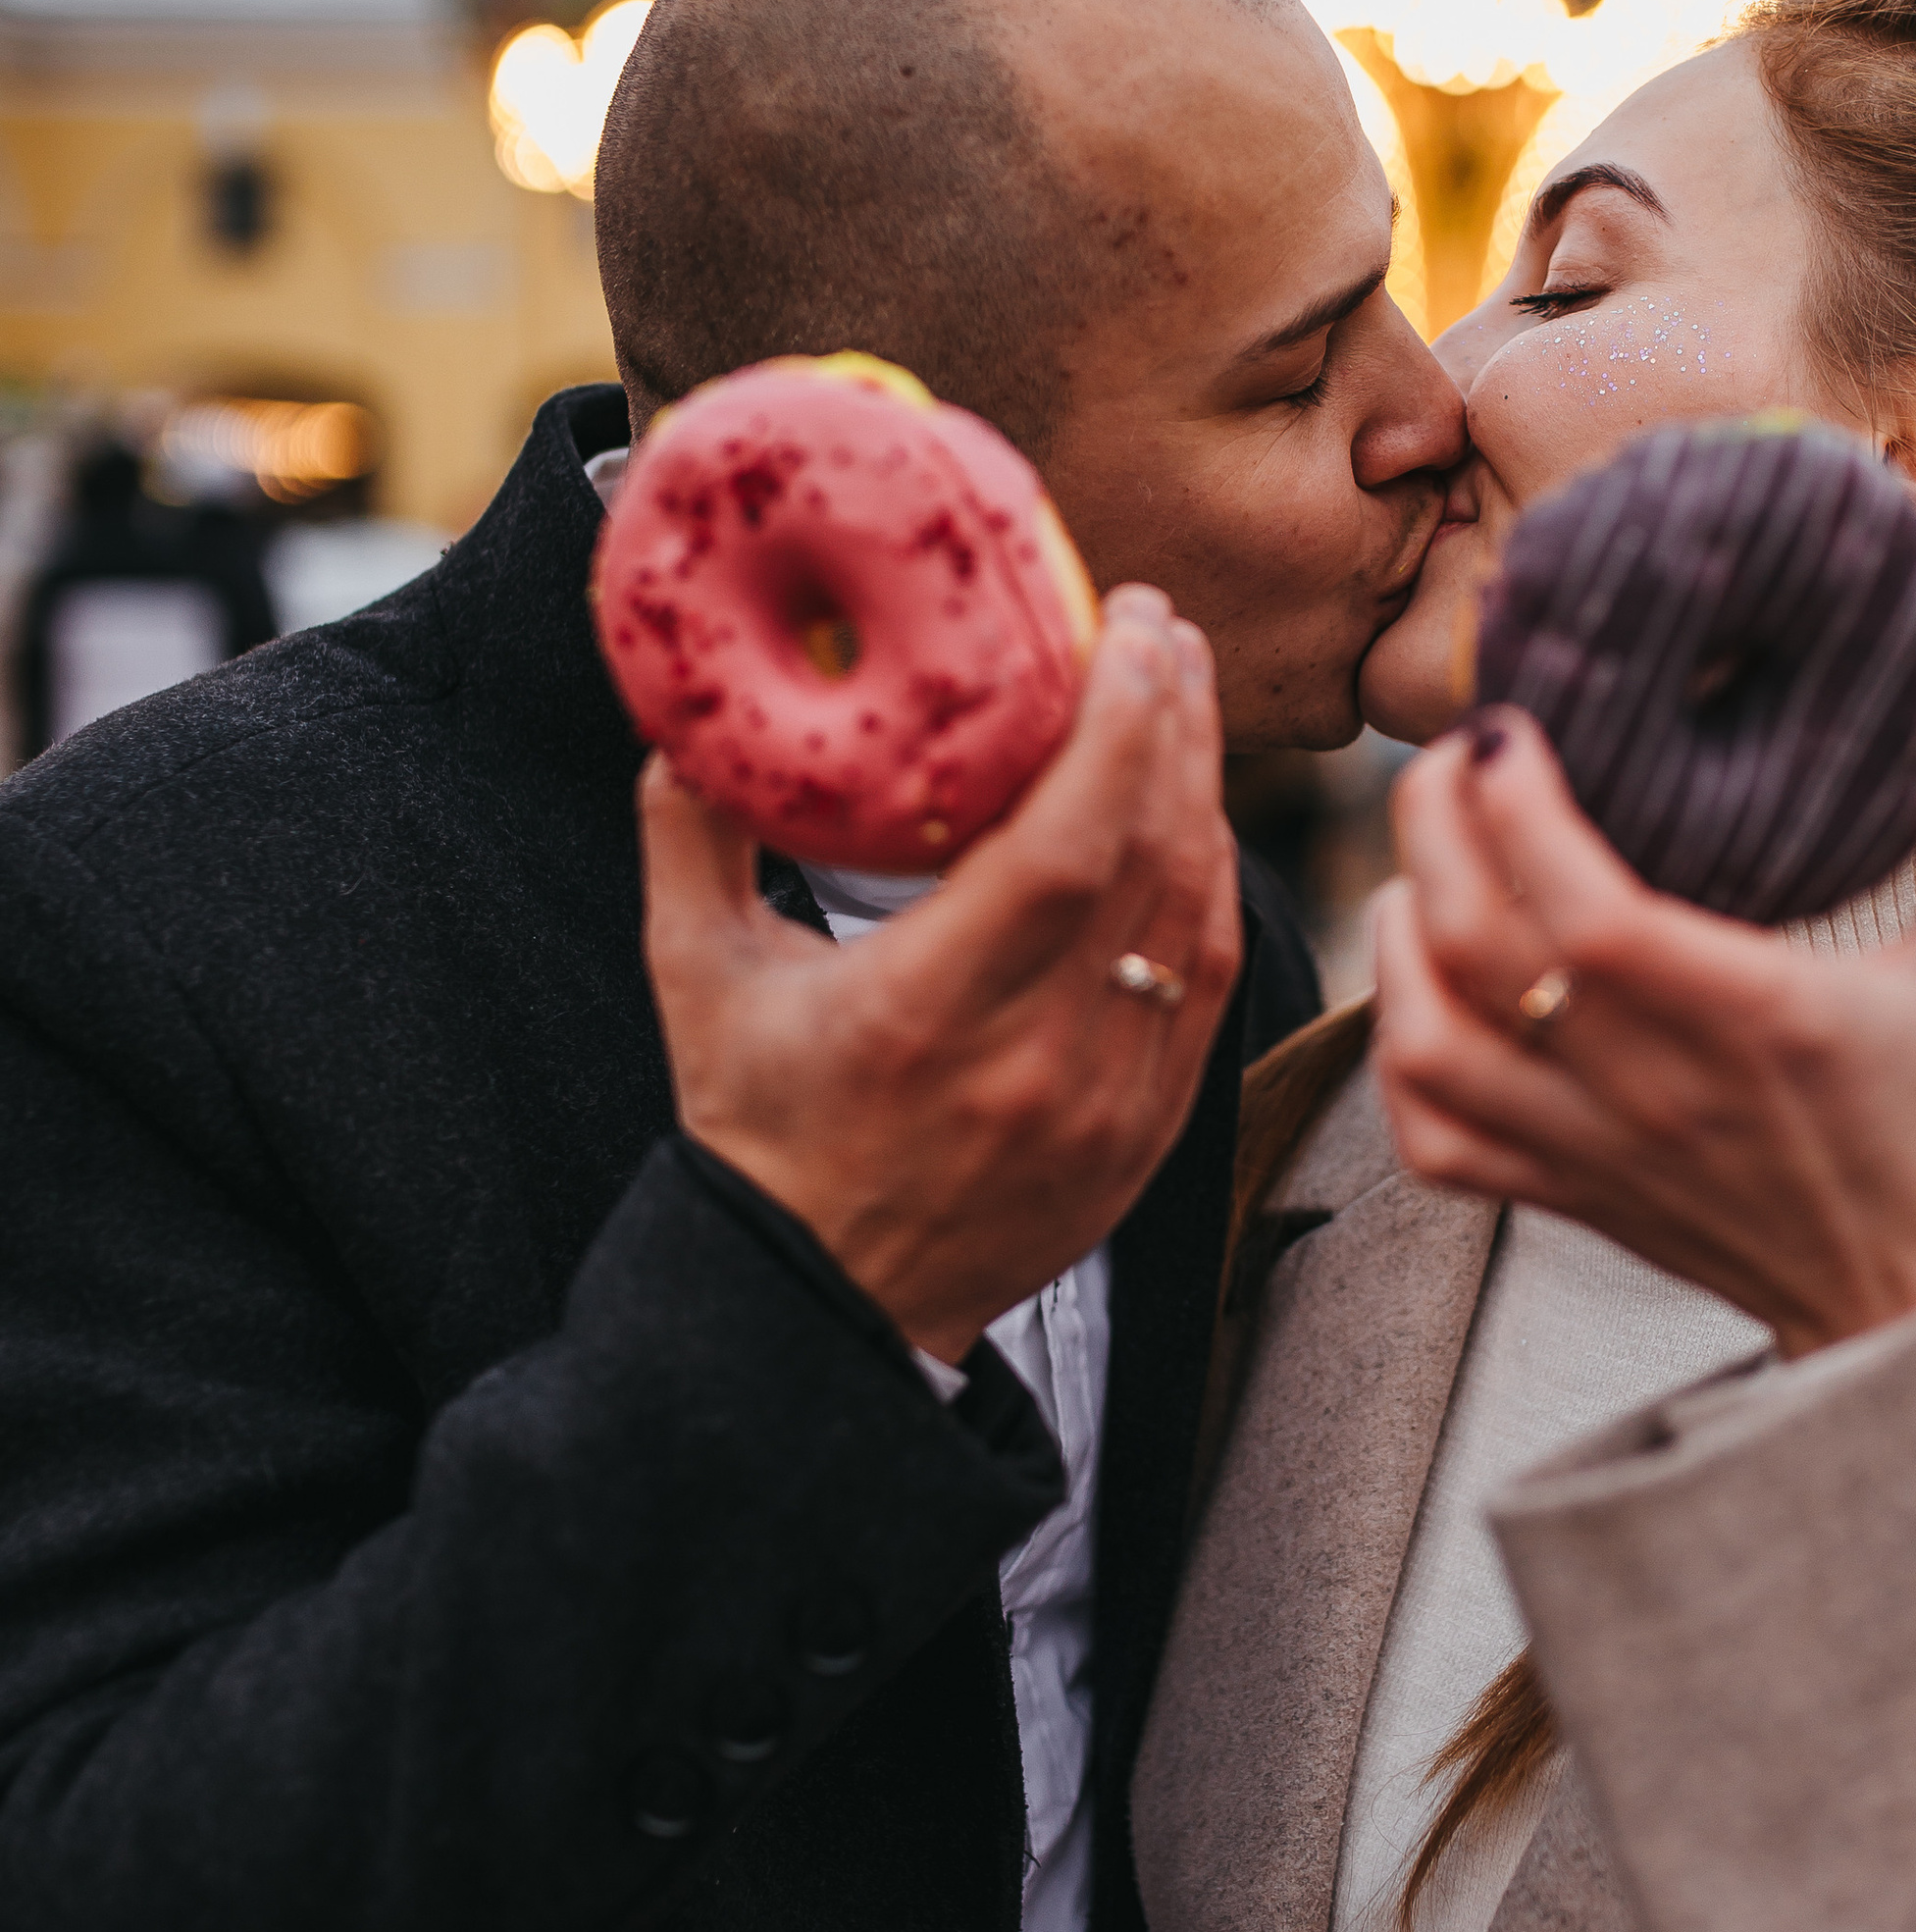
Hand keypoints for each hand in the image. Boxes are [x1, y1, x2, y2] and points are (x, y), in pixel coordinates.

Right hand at [640, 587, 1241, 1358]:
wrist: (825, 1303)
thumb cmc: (759, 1131)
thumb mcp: (697, 978)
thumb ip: (691, 834)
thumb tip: (694, 712)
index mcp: (923, 1014)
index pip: (1062, 849)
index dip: (1116, 727)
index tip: (1129, 628)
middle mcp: (1033, 1062)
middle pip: (1150, 860)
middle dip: (1172, 723)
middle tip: (1162, 629)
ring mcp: (1106, 1105)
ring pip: (1196, 915)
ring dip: (1199, 790)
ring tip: (1180, 694)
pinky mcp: (1146, 1134)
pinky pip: (1208, 983)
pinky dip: (1207, 882)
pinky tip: (1188, 811)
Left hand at [1374, 694, 1915, 1358]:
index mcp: (1755, 1016)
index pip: (1587, 908)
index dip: (1519, 806)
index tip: (1511, 727)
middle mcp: (1656, 1088)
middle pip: (1477, 947)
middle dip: (1434, 827)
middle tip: (1451, 755)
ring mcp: (1597, 1150)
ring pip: (1429, 1043)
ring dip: (1398, 939)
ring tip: (1422, 864)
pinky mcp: (1566, 1197)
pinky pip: (1432, 1138)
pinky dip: (1398, 1055)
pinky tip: (1417, 985)